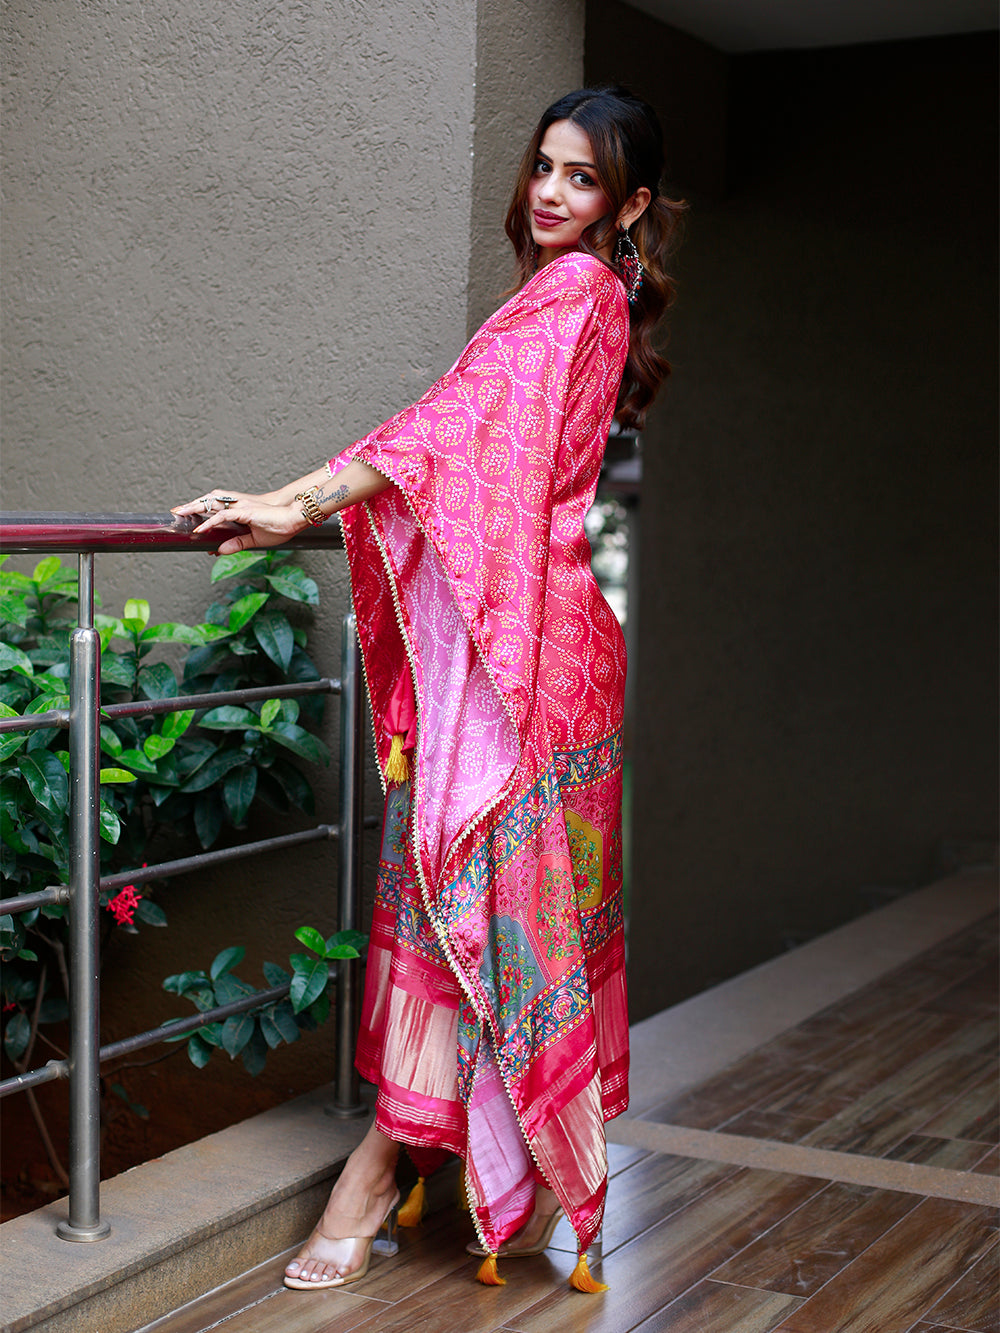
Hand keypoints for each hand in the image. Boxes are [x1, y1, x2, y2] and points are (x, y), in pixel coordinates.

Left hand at [171, 491, 307, 554]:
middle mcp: (237, 505)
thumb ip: (237, 544)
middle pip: (209, 502)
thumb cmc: (279, 526)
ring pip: (212, 504)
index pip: (215, 508)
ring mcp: (241, 507)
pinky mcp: (246, 512)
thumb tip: (219, 550)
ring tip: (181, 513)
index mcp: (239, 510)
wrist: (295, 519)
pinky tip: (200, 530)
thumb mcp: (254, 539)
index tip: (187, 517)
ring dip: (195, 508)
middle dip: (192, 506)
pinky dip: (210, 523)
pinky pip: (223, 516)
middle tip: (176, 512)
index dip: (201, 510)